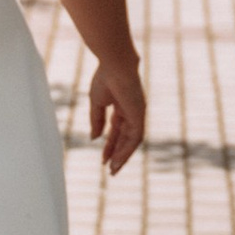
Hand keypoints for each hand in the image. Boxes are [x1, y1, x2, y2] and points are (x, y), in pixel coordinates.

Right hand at [89, 58, 145, 174]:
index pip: (117, 130)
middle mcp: (132, 112)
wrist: (114, 65)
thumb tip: (94, 138)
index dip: (110, 144)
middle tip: (111, 170)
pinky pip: (135, 138)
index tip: (103, 158)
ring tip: (114, 170)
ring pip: (131, 141)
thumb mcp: (96, 103)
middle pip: (125, 138)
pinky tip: (117, 159)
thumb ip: (96, 121)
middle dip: (118, 154)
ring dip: (123, 156)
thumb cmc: (105, 78)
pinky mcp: (139, 116)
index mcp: (122, 106)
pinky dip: (126, 150)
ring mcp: (137, 114)